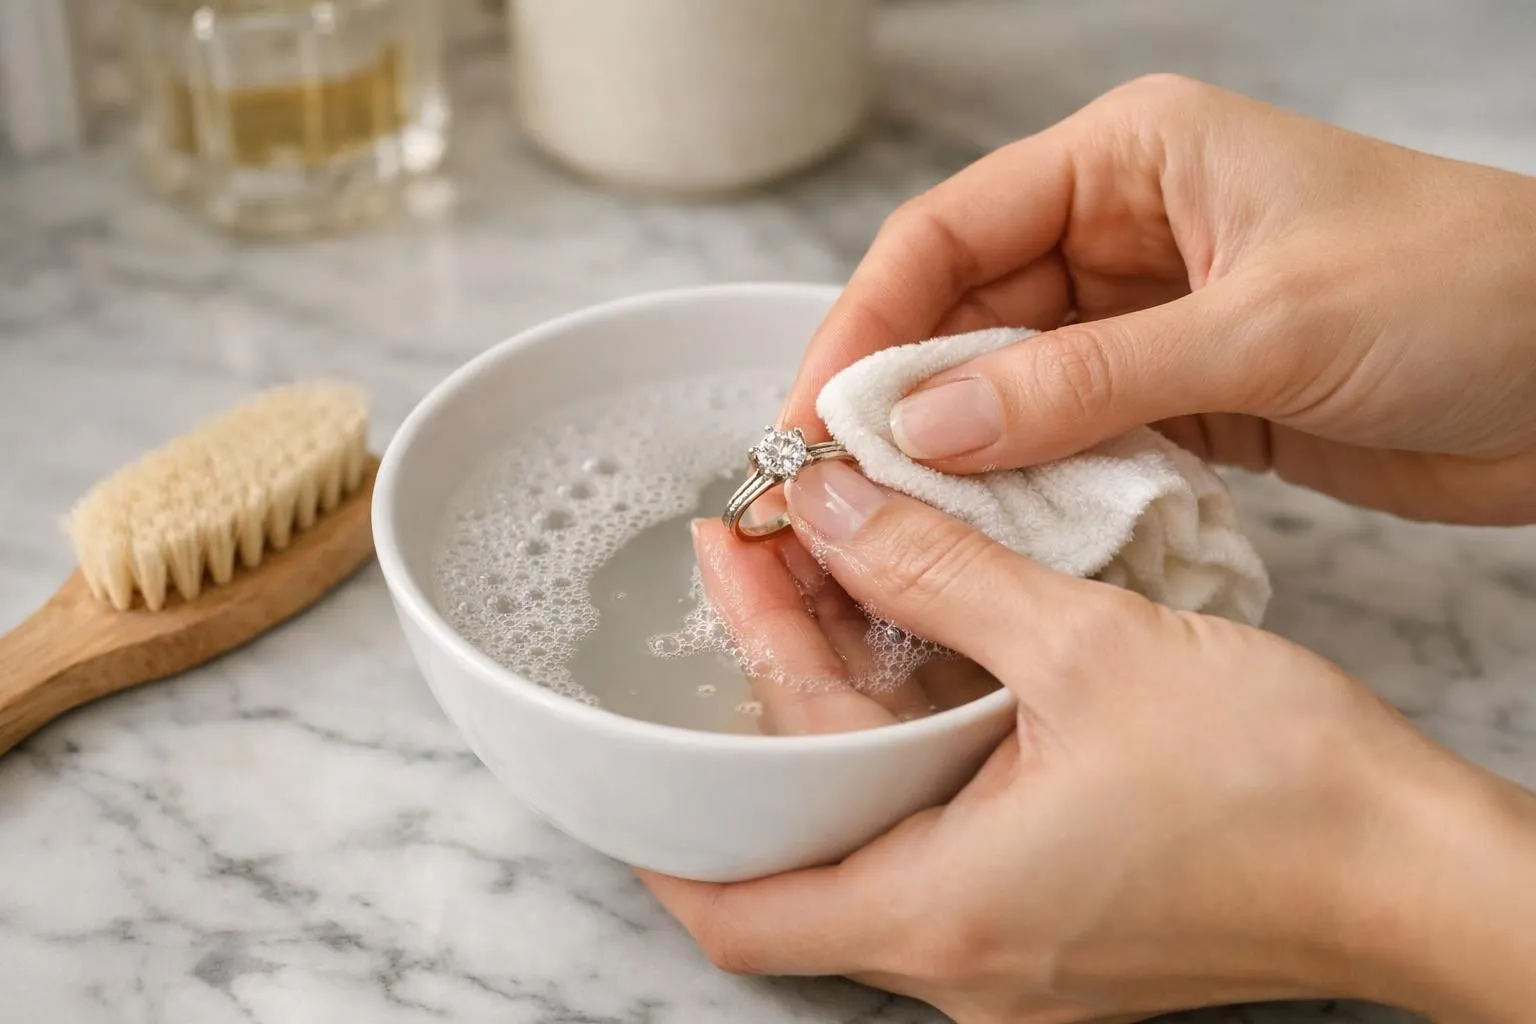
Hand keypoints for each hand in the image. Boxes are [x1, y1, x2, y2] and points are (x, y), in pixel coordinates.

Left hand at [641, 462, 1535, 1022]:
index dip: (660, 823)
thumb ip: (936, 569)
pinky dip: (913, 750)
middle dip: (764, 706)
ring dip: (843, 715)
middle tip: (757, 567)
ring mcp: (1014, 947)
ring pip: (874, 832)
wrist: (1421, 869)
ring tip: (826, 574)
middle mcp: (965, 955)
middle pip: (802, 843)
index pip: (734, 909)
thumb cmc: (1282, 786)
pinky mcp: (1061, 921)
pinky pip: (946, 838)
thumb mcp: (1086, 647)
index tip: (639, 706)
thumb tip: (827, 506)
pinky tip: (920, 645)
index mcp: (943, 910)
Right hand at [781, 74, 1535, 525]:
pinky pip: (1071, 439)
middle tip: (832, 486)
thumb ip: (1084, 382)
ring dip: (959, 454)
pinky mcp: (1181, 397)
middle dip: (896, 397)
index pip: (950, 231)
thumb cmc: (1468, 291)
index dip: (866, 322)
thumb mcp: (1262, 330)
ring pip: (1008, 386)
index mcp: (1131, 158)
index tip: (811, 413)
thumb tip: (924, 427)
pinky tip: (994, 532)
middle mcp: (1125, 230)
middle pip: (964, 312)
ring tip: (898, 524)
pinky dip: (1031, 486)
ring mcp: (1149, 320)